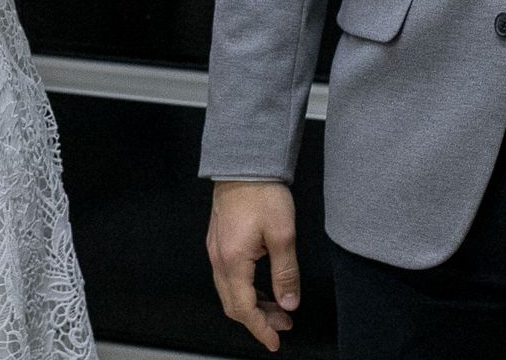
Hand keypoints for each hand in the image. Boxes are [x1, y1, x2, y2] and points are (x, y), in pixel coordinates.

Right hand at [206, 180, 300, 351]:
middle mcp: (219, 258)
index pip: (244, 308)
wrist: (244, 163)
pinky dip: (244, 289)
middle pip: (233, 304)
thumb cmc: (261, 193)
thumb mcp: (283, 234)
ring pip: (229, 291)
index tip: (275, 341)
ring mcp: (216, 249)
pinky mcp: (219, 241)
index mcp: (233, 260)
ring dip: (252, 305)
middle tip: (282, 325)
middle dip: (258, 320)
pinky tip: (261, 288)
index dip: (260, 329)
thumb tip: (289, 302)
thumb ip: (286, 273)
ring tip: (277, 308)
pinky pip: (228, 276)